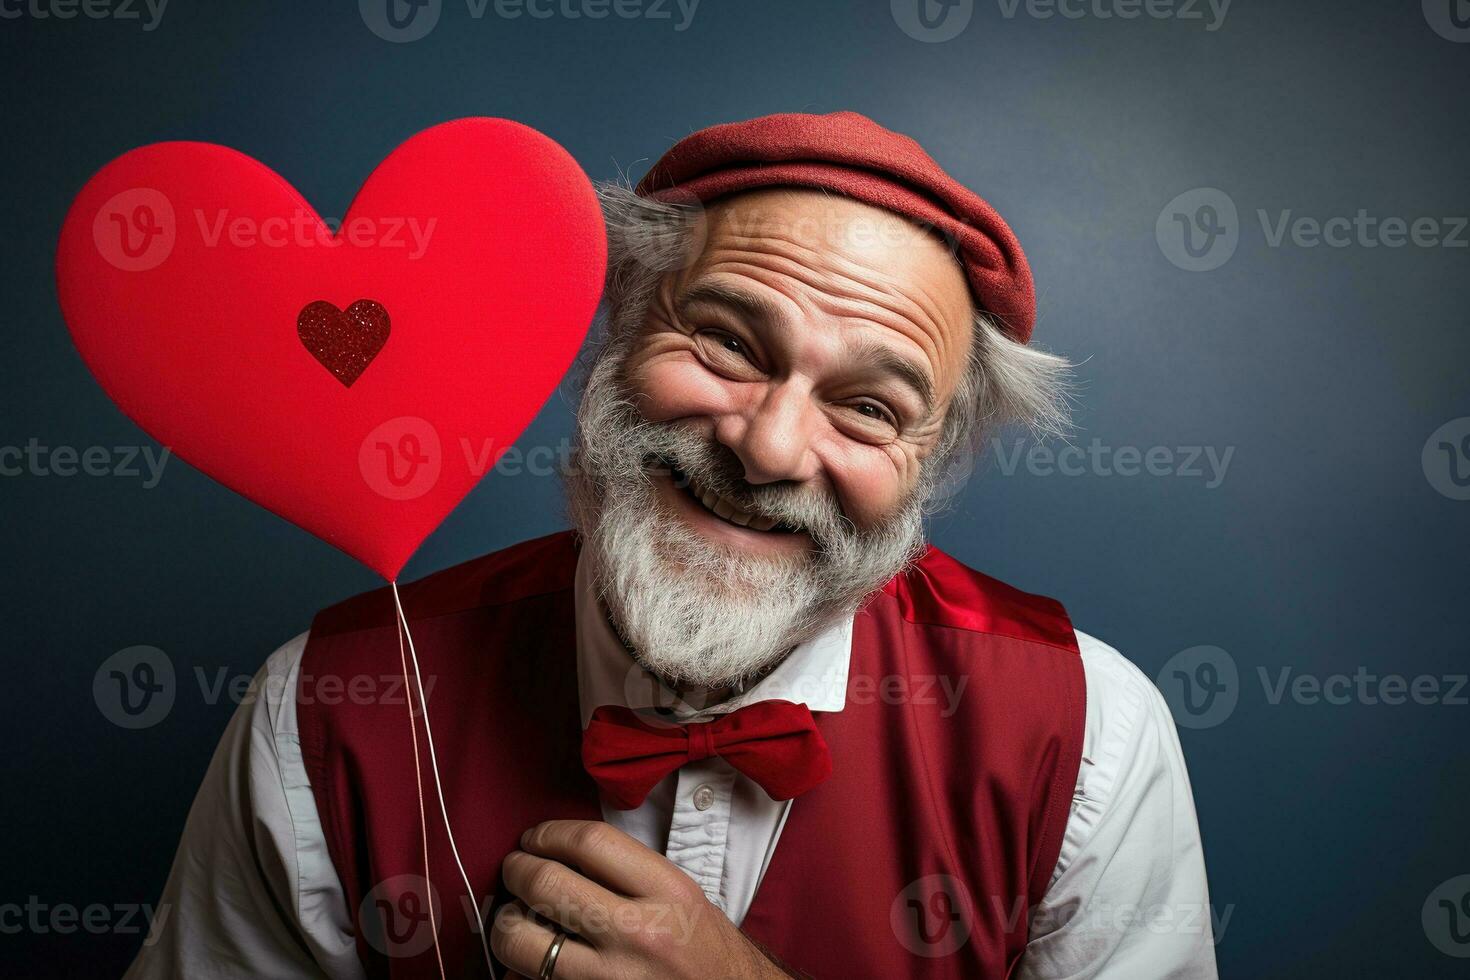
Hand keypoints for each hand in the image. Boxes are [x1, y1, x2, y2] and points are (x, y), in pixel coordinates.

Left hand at [490, 819, 791, 978]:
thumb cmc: (705, 953)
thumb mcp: (681, 897)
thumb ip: (627, 874)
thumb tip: (559, 855)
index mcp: (668, 893)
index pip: (591, 843)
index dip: (550, 833)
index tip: (536, 837)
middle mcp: (640, 935)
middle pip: (547, 885)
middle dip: (516, 870)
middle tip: (515, 868)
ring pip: (522, 942)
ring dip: (506, 923)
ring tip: (516, 917)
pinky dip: (520, 970)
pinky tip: (532, 961)